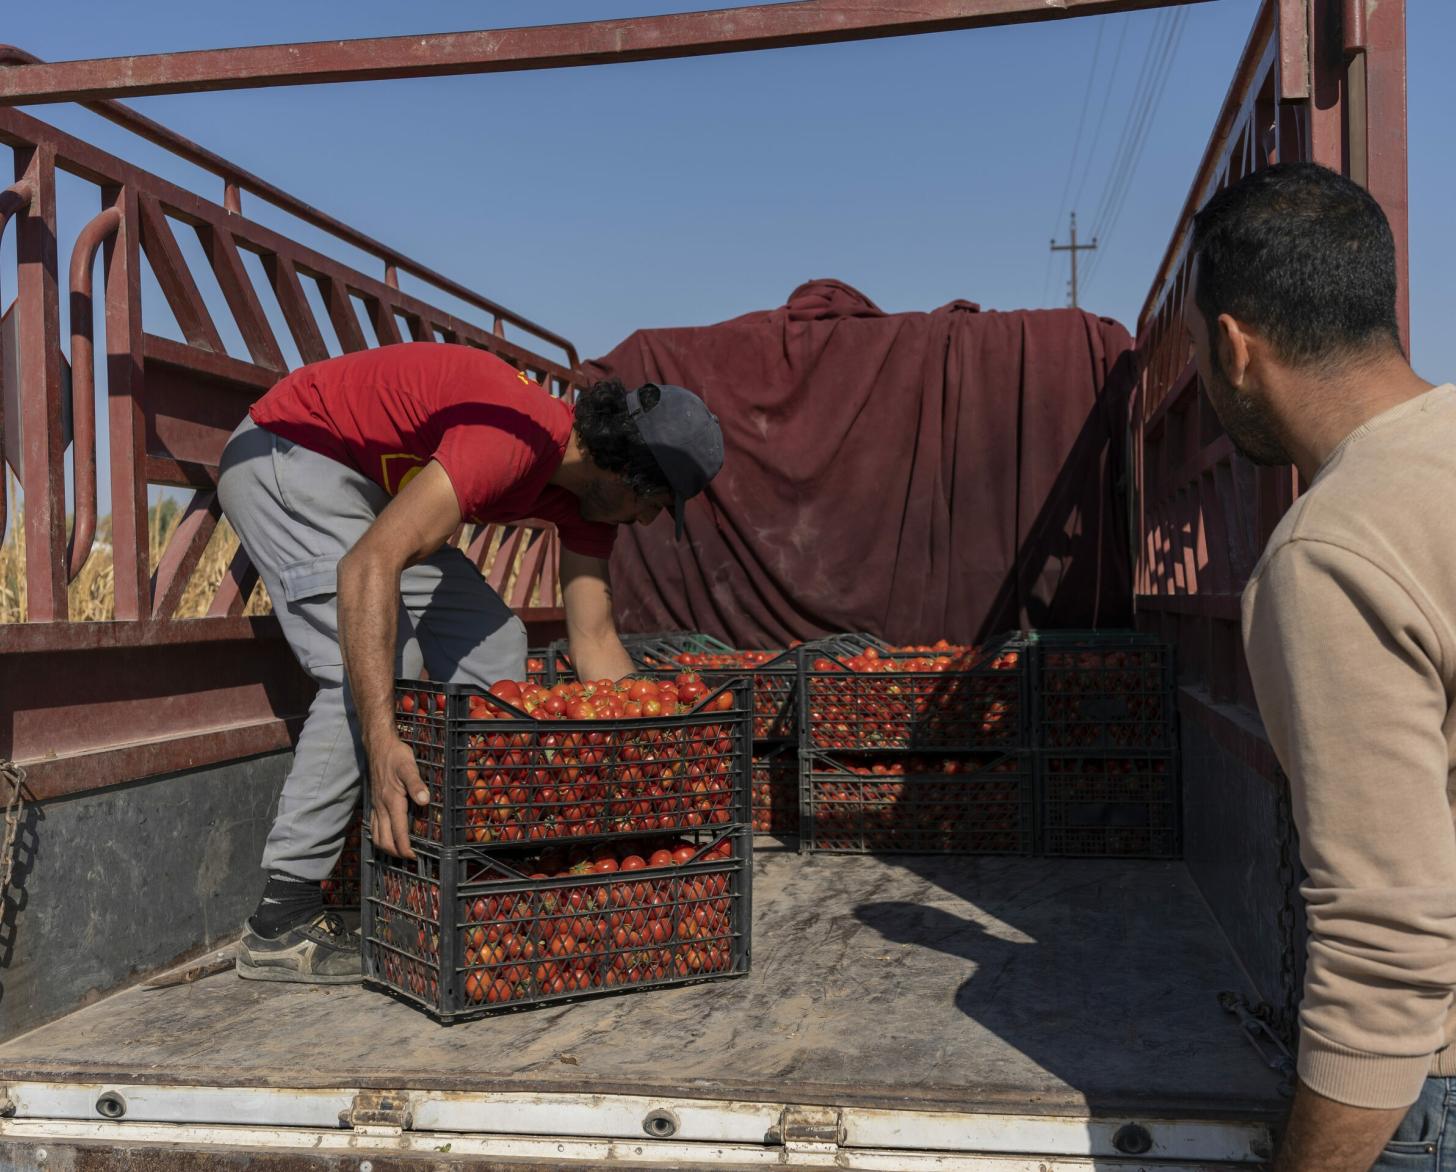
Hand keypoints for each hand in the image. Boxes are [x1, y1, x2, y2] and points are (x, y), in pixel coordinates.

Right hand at [368, 734, 428, 859]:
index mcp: (392, 801)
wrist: (378, 745)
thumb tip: (425, 801)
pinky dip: (378, 836)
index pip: (397, 831)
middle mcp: (381, 806)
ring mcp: (376, 805)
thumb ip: (417, 784)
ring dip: (386, 846)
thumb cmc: (396, 755)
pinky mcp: (373, 801)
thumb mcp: (409, 767)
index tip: (413, 857)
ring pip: (376, 834)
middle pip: (384, 838)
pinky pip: (373, 824)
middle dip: (395, 852)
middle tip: (408, 858)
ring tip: (398, 852)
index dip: (405, 847)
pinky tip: (385, 836)